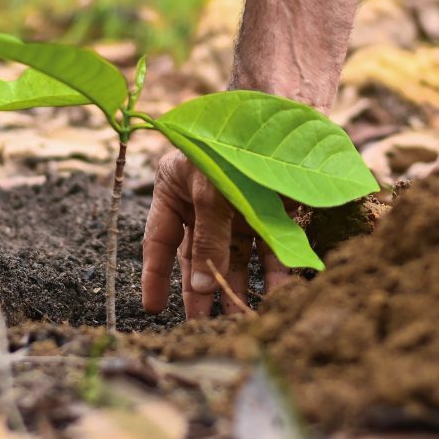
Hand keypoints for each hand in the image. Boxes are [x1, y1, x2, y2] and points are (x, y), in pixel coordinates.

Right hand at [141, 150, 292, 318]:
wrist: (285, 112)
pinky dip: (275, 273)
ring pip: (237, 257)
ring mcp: (239, 208)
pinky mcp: (273, 212)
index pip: (159, 240)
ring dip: (239, 287)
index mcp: (175, 190)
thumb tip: (201, 288)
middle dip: (201, 291)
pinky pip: (271, 249)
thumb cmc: (234, 144)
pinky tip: (279, 297)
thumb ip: (207, 239)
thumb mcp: (212, 192)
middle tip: (200, 326)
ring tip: (240, 320)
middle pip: (199, 255)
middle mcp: (205, 203)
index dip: (156, 275)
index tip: (153, 309)